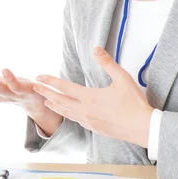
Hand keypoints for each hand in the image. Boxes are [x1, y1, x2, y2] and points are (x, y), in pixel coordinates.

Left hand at [32, 46, 153, 147]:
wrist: (142, 128)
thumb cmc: (134, 103)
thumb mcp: (123, 78)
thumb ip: (107, 63)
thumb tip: (96, 49)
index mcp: (90, 97)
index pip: (64, 87)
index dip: (50, 81)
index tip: (39, 77)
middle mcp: (85, 110)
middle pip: (60, 101)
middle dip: (46, 93)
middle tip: (35, 88)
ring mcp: (89, 121)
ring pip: (66, 113)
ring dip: (55, 106)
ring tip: (47, 102)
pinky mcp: (96, 129)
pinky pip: (76, 120)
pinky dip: (68, 115)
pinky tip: (69, 114)